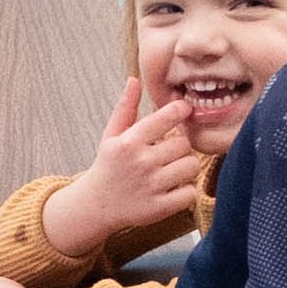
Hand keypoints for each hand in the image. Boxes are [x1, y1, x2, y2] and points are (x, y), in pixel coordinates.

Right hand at [41, 80, 206, 257]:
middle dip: (180, 147)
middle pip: (184, 145)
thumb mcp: (111, 135)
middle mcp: (140, 162)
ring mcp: (150, 186)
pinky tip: (172, 189)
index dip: (180, 111)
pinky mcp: (158, 208)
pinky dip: (185, 192)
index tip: (185, 110)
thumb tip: (134, 80)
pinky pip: (189, 193)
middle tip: (169, 153)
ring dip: (185, 169)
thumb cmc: (108, 166)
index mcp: (129, 142)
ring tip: (171, 171)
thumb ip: (126, 108)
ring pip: (190, 167)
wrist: (96, 206)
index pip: (165, 118)